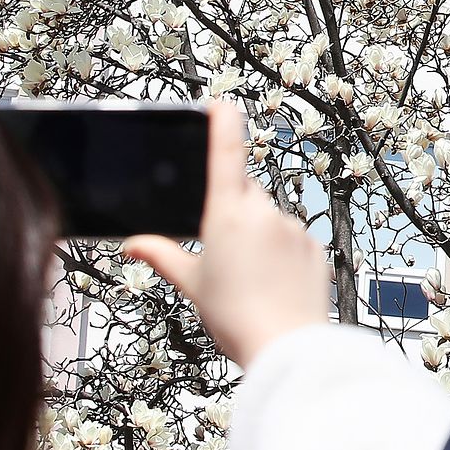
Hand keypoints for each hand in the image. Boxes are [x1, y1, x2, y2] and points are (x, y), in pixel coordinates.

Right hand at [124, 103, 330, 367]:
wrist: (285, 345)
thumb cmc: (236, 317)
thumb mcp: (192, 284)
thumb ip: (162, 256)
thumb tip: (134, 242)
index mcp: (228, 214)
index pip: (226, 154)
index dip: (223, 124)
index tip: (221, 105)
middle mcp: (264, 212)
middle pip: (245, 193)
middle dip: (233, 211)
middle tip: (223, 252)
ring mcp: (293, 227)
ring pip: (270, 218)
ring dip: (259, 235)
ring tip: (250, 278)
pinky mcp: (314, 246)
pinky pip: (293, 239)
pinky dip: (282, 252)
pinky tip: (273, 282)